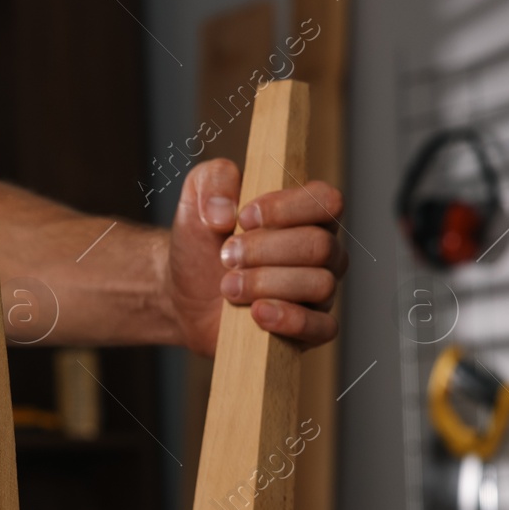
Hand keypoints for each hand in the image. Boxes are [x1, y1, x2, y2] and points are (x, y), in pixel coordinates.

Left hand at [166, 158, 346, 355]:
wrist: (182, 293)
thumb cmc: (201, 243)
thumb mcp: (197, 197)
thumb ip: (214, 180)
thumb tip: (226, 210)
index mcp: (306, 213)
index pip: (326, 201)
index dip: (286, 208)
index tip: (244, 218)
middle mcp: (322, 251)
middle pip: (319, 245)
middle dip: (265, 251)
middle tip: (227, 256)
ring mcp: (319, 291)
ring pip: (319, 284)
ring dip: (266, 284)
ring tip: (228, 286)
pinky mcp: (308, 329)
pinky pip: (323, 327)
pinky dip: (291, 320)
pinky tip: (257, 314)